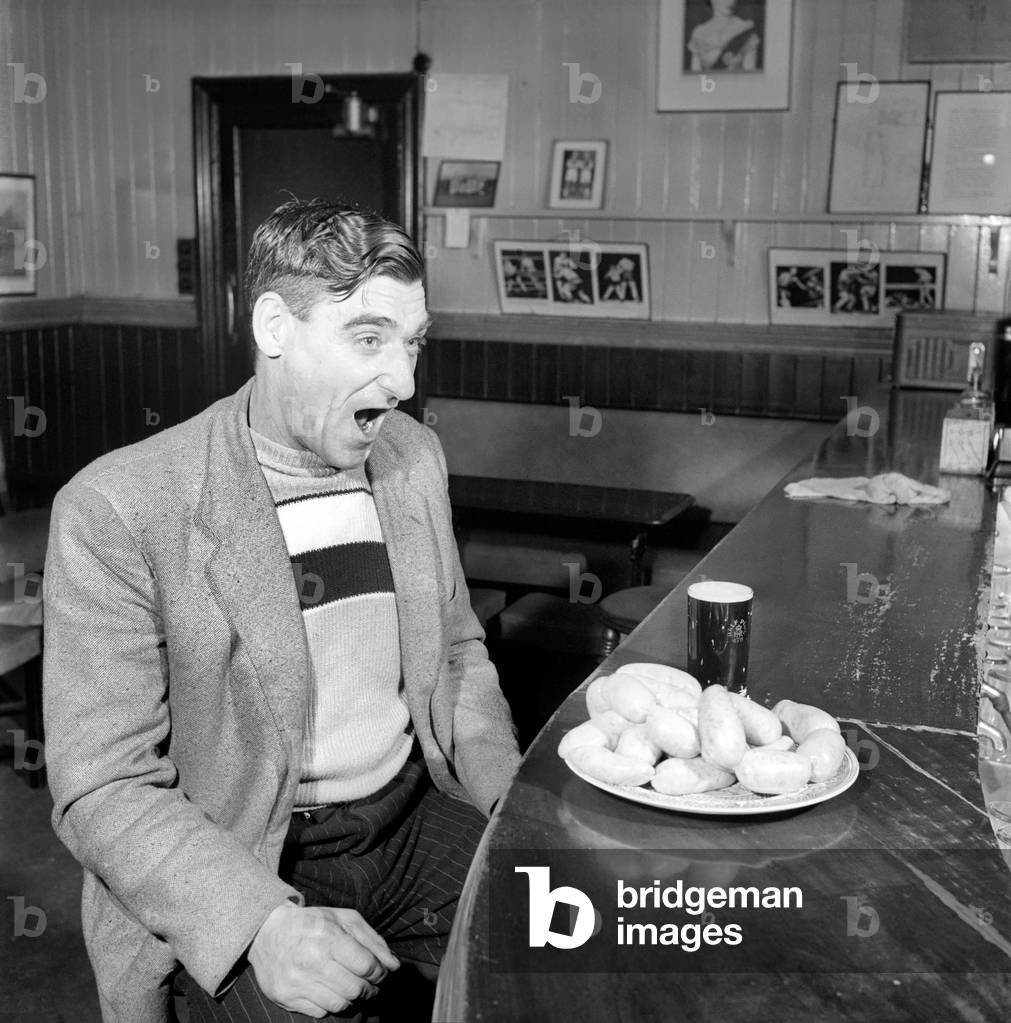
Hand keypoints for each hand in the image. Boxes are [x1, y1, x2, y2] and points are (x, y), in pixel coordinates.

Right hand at [247, 902, 398, 1017]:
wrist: (267, 932)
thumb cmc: (312, 923)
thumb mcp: (344, 919)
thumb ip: (372, 940)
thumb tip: (394, 965)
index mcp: (328, 936)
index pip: (366, 966)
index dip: (379, 971)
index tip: (379, 971)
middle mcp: (311, 960)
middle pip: (355, 988)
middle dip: (369, 988)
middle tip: (369, 983)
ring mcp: (297, 981)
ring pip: (339, 1004)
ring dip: (352, 999)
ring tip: (351, 987)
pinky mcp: (286, 997)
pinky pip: (320, 1012)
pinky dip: (330, 1004)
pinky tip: (329, 990)